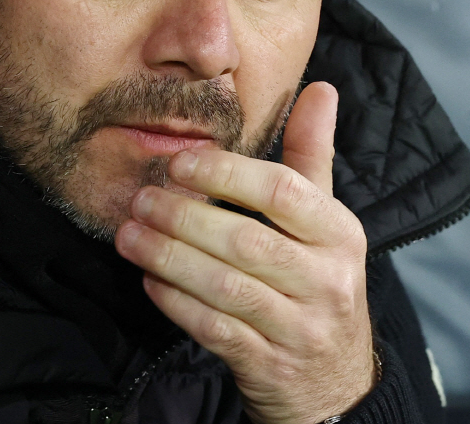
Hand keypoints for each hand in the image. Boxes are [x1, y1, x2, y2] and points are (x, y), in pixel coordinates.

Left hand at [114, 82, 375, 423]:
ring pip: (226, 287)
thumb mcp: (325, 220)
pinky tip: (149, 280)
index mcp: (340, 234)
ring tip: (130, 235)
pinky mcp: (269, 365)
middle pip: (247, 240)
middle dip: (184, 216)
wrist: (334, 382)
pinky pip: (215, 329)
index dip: (227, 173)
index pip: (284, 191)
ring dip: (169, 258)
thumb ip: (313, 154)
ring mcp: (299, 327)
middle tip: (140, 199)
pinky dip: (177, 303)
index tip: (180, 162)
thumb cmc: (318, 280)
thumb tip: (321, 87)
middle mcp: (328, 280)